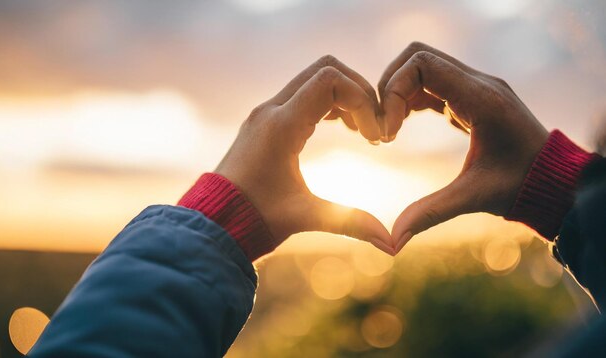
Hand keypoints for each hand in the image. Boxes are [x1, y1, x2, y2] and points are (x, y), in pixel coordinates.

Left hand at [216, 55, 393, 253]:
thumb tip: (391, 245)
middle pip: (325, 70)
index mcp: (281, 125)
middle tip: (373, 128)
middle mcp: (271, 111)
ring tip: (362, 133)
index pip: (331, 80)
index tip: (374, 138)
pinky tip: (343, 130)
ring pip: (314, 80)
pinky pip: (303, 96)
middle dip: (357, 92)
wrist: (214, 223)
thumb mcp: (304, 217)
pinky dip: (328, 104)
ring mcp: (266, 114)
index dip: (362, 101)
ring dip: (343, 98)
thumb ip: (350, 224)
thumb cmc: (253, 219)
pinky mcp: (266, 123)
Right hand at [379, 42, 548, 252]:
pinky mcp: (469, 98)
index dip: (393, 91)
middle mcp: (477, 84)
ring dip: (397, 93)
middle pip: (416, 57)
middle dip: (389, 87)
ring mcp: (474, 88)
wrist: (553, 180)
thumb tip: (391, 241)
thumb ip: (431, 213)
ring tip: (388, 131)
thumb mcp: (474, 197)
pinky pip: (430, 84)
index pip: (421, 64)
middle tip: (381, 126)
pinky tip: (399, 128)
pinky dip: (408, 99)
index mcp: (480, 98)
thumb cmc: (521, 186)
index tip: (387, 132)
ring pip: (421, 67)